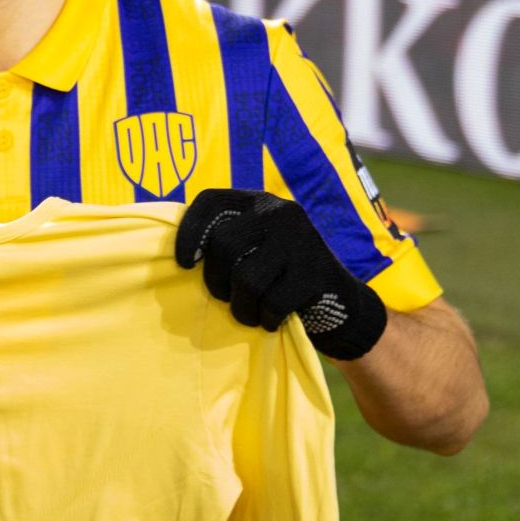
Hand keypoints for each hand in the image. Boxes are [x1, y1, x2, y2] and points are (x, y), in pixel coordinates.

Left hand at [176, 188, 386, 360]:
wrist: (340, 303)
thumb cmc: (281, 278)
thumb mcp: (254, 248)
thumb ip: (226, 242)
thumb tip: (179, 254)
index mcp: (258, 202)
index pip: (211, 201)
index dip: (190, 231)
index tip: (186, 263)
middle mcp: (281, 211)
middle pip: (224, 244)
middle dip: (217, 281)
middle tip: (227, 298)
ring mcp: (302, 239)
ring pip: (247, 278)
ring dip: (242, 307)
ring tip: (251, 314)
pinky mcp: (317, 271)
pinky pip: (273, 303)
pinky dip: (266, 319)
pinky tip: (273, 319)